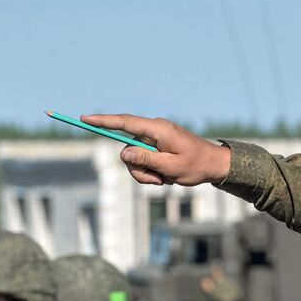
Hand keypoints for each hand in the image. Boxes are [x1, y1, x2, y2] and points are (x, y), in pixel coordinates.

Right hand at [79, 114, 231, 186]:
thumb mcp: (170, 167)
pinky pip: (145, 160)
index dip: (103, 121)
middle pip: (128, 149)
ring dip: (147, 173)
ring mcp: (156, 138)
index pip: (124, 122)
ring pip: (136, 158)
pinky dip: (153, 172)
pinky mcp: (158, 146)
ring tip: (166, 180)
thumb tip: (122, 153)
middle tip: (158, 181)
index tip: (84, 119)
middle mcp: (154, 130)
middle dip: (139, 169)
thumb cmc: (196, 165)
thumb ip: (145, 160)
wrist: (215, 164)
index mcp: (157, 130)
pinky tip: (168, 176)